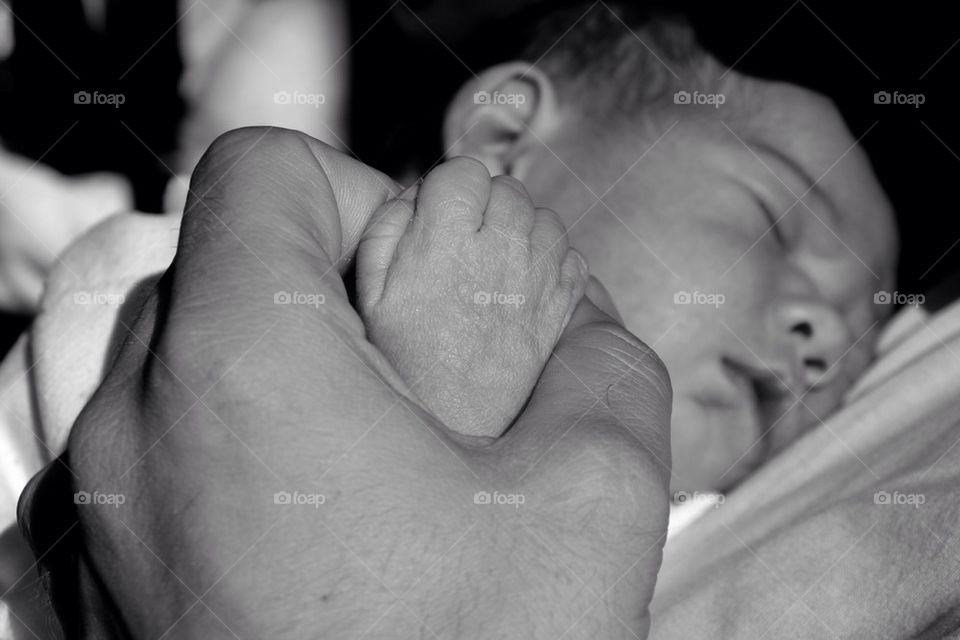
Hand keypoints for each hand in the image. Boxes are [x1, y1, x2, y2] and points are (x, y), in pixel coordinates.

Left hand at [19, 128, 671, 638]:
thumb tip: (588, 327)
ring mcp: (91, 508)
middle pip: (199, 252)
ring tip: (332, 414)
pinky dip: (193, 423)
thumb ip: (605, 370)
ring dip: (237, 340)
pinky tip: (280, 492)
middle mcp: (135, 424)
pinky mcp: (83, 580)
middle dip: (303, 272)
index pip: (259, 172)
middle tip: (390, 351)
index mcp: (244, 364)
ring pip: (138, 340)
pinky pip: (117, 439)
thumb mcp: (595, 502)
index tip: (408, 274)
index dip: (350, 191)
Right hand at [357, 160, 587, 437]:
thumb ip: (390, 225)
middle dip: (485, 204)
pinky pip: (571, 255)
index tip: (440, 213)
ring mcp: (539, 277)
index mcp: (446, 240)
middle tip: (464, 240)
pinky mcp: (563, 304)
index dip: (449, 187)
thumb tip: (419, 192)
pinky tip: (522, 283)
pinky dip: (551, 260)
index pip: (464, 170)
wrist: (454, 422)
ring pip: (544, 217)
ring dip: (521, 229)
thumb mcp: (370, 290)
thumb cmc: (404, 362)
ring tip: (493, 262)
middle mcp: (500, 250)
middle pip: (507, 188)